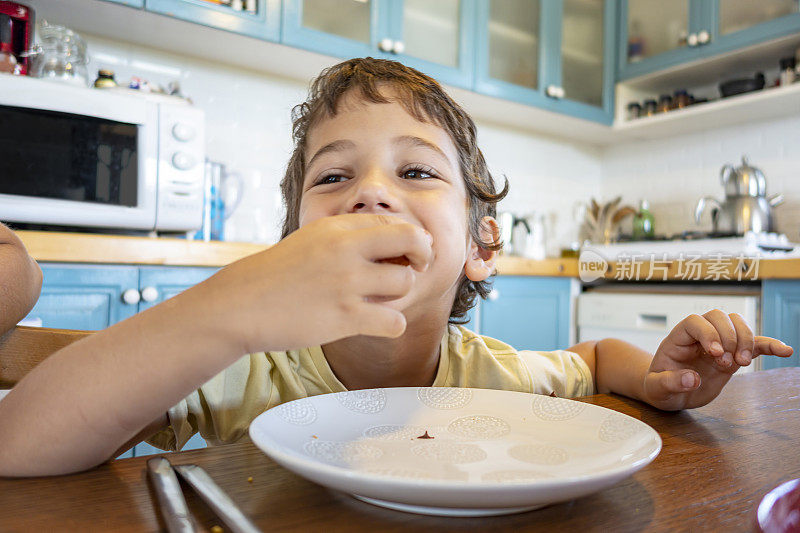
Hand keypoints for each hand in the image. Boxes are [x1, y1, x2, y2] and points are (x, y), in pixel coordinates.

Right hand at [206, 213, 433, 352]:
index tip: (407, 255)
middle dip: (421, 256)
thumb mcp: (312, 240)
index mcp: (338, 227)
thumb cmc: (279, 274)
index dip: (410, 239)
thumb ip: (349, 237)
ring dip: (399, 295)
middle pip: (412, 241)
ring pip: (406, 283)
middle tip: (413, 270)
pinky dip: (392, 325)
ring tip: (380, 301)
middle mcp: (346, 249)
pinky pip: (395, 322)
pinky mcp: (345, 317)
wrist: (241, 304)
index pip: (394, 222)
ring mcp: (347, 283)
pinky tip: (376, 324)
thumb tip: (391, 239)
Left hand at [643, 310, 792, 409]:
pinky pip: (753, 345)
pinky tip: (785, 351)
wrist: (669, 393)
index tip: (715, 353)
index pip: (694, 322)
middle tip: (728, 363)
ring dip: (746, 341)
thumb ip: (670, 383)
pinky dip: (769, 346)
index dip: (708, 332)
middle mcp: (699, 336)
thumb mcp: (656, 388)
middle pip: (719, 317)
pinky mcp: (732, 355)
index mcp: (678, 338)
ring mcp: (718, 343)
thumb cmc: (658, 387)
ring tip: (742, 363)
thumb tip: (692, 379)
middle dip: (728, 336)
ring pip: (738, 326)